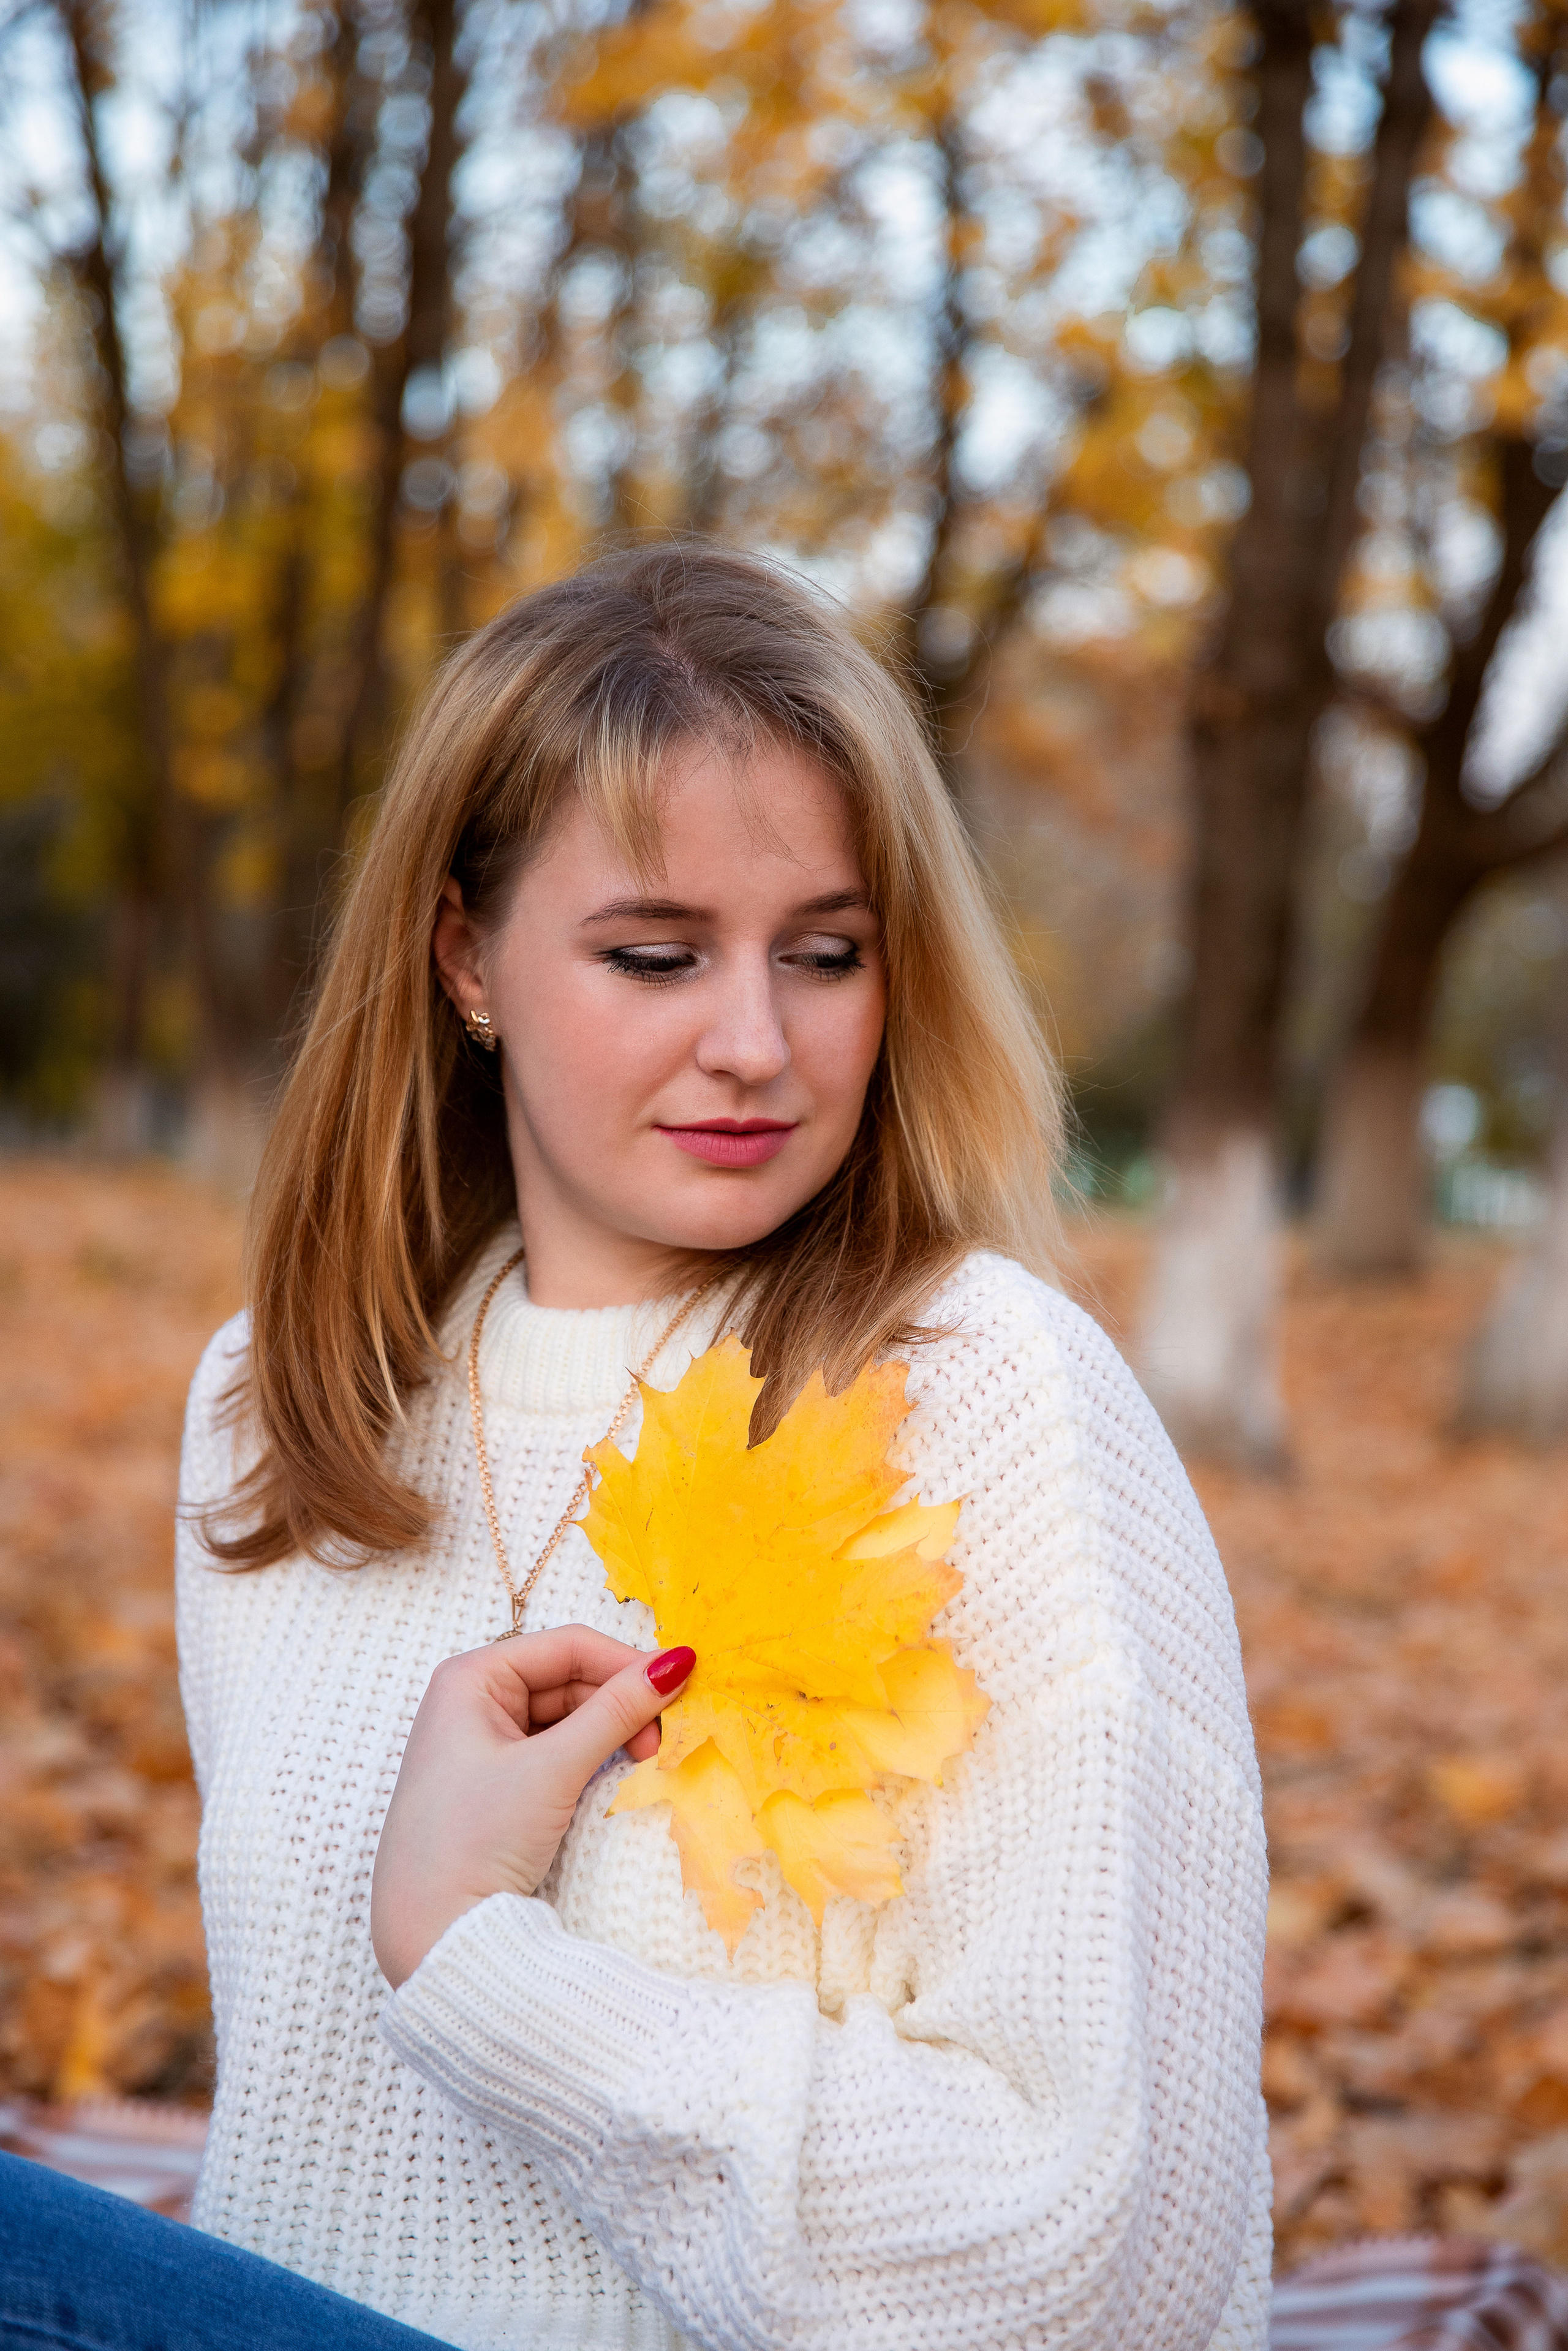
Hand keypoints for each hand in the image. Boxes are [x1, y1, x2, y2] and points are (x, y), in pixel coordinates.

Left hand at [371, 1625, 694, 1989]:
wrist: (432, 1936)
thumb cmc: (474, 1839)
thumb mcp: (553, 1768)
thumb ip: (617, 1711)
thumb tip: (678, 1661)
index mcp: (470, 1678)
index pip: (566, 1646)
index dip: (625, 1662)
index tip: (678, 1686)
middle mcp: (472, 1701)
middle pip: (568, 1680)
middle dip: (620, 1704)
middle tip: (661, 1741)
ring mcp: (482, 1743)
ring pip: (566, 1718)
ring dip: (609, 1733)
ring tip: (644, 1760)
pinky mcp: (495, 1783)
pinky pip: (554, 1751)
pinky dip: (589, 1758)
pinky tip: (615, 1774)